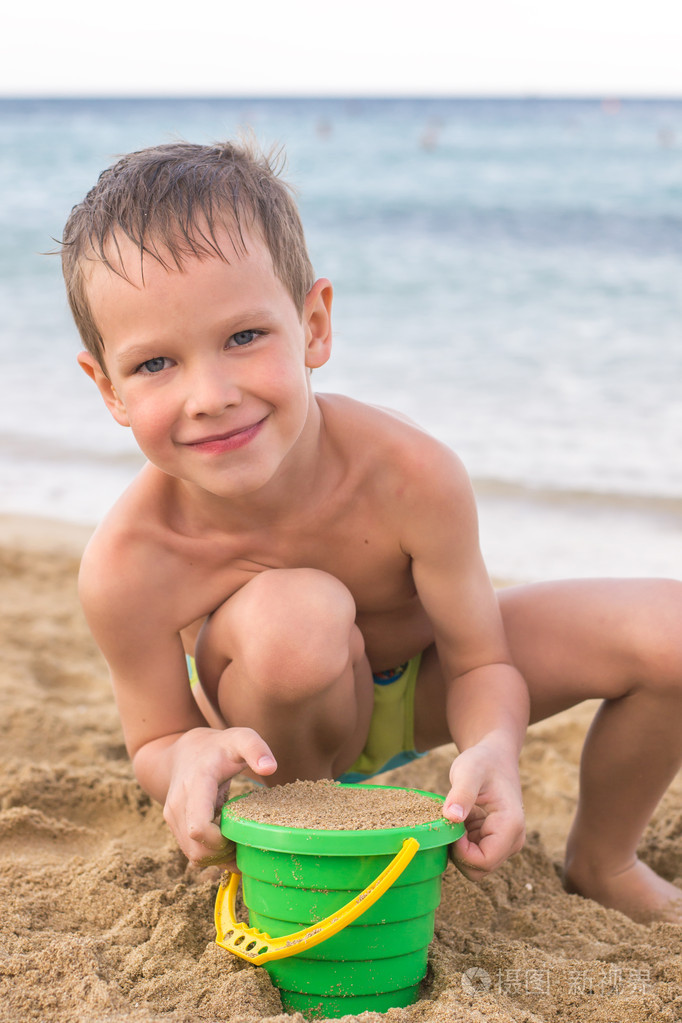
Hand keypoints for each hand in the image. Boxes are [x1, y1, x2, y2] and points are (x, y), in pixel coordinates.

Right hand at [163, 726, 276, 867]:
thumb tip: (271, 768)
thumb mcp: (241, 738)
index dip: (220, 841)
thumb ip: (256, 748)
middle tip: (248, 841)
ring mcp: (173, 817)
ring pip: (194, 855)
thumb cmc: (219, 747)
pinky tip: (229, 840)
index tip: (242, 832)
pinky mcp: (174, 826)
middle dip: (224, 854)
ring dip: (219, 857)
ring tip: (240, 841)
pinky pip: (192, 851)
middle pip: (197, 849)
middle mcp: (178, 804)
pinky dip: (212, 854)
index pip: (198, 827)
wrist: (184, 752)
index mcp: (196, 784)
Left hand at [442, 744, 524, 880]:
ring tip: (460, 816)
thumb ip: (461, 794)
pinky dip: (462, 841)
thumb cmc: (482, 762)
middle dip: (458, 851)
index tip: (451, 825)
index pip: (483, 862)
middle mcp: (513, 840)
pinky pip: (474, 854)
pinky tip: (463, 819)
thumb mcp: (468, 771)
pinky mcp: (497, 842)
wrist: (495, 756)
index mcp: (510, 826)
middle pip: (478, 869)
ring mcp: (506, 844)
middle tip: (452, 821)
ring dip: (460, 846)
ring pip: (475, 865)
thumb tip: (451, 817)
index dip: (460, 851)